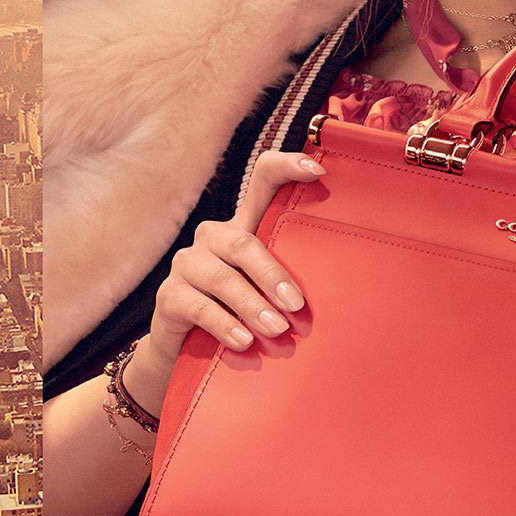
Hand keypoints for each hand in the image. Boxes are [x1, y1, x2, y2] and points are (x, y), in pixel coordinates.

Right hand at [145, 150, 326, 367]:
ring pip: (223, 279)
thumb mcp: (271, 289)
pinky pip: (200, 308)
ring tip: (277, 329)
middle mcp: (214, 237)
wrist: (190, 348)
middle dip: (273, 276)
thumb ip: (297, 277)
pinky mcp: (168, 296)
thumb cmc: (245, 312)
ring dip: (252, 306)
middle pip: (243, 243)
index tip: (319, 170)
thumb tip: (348, 285)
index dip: (287, 167)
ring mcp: (187, 264)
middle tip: (297, 306)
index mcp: (244, 226)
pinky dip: (225, 326)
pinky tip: (244, 341)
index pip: (262, 181)